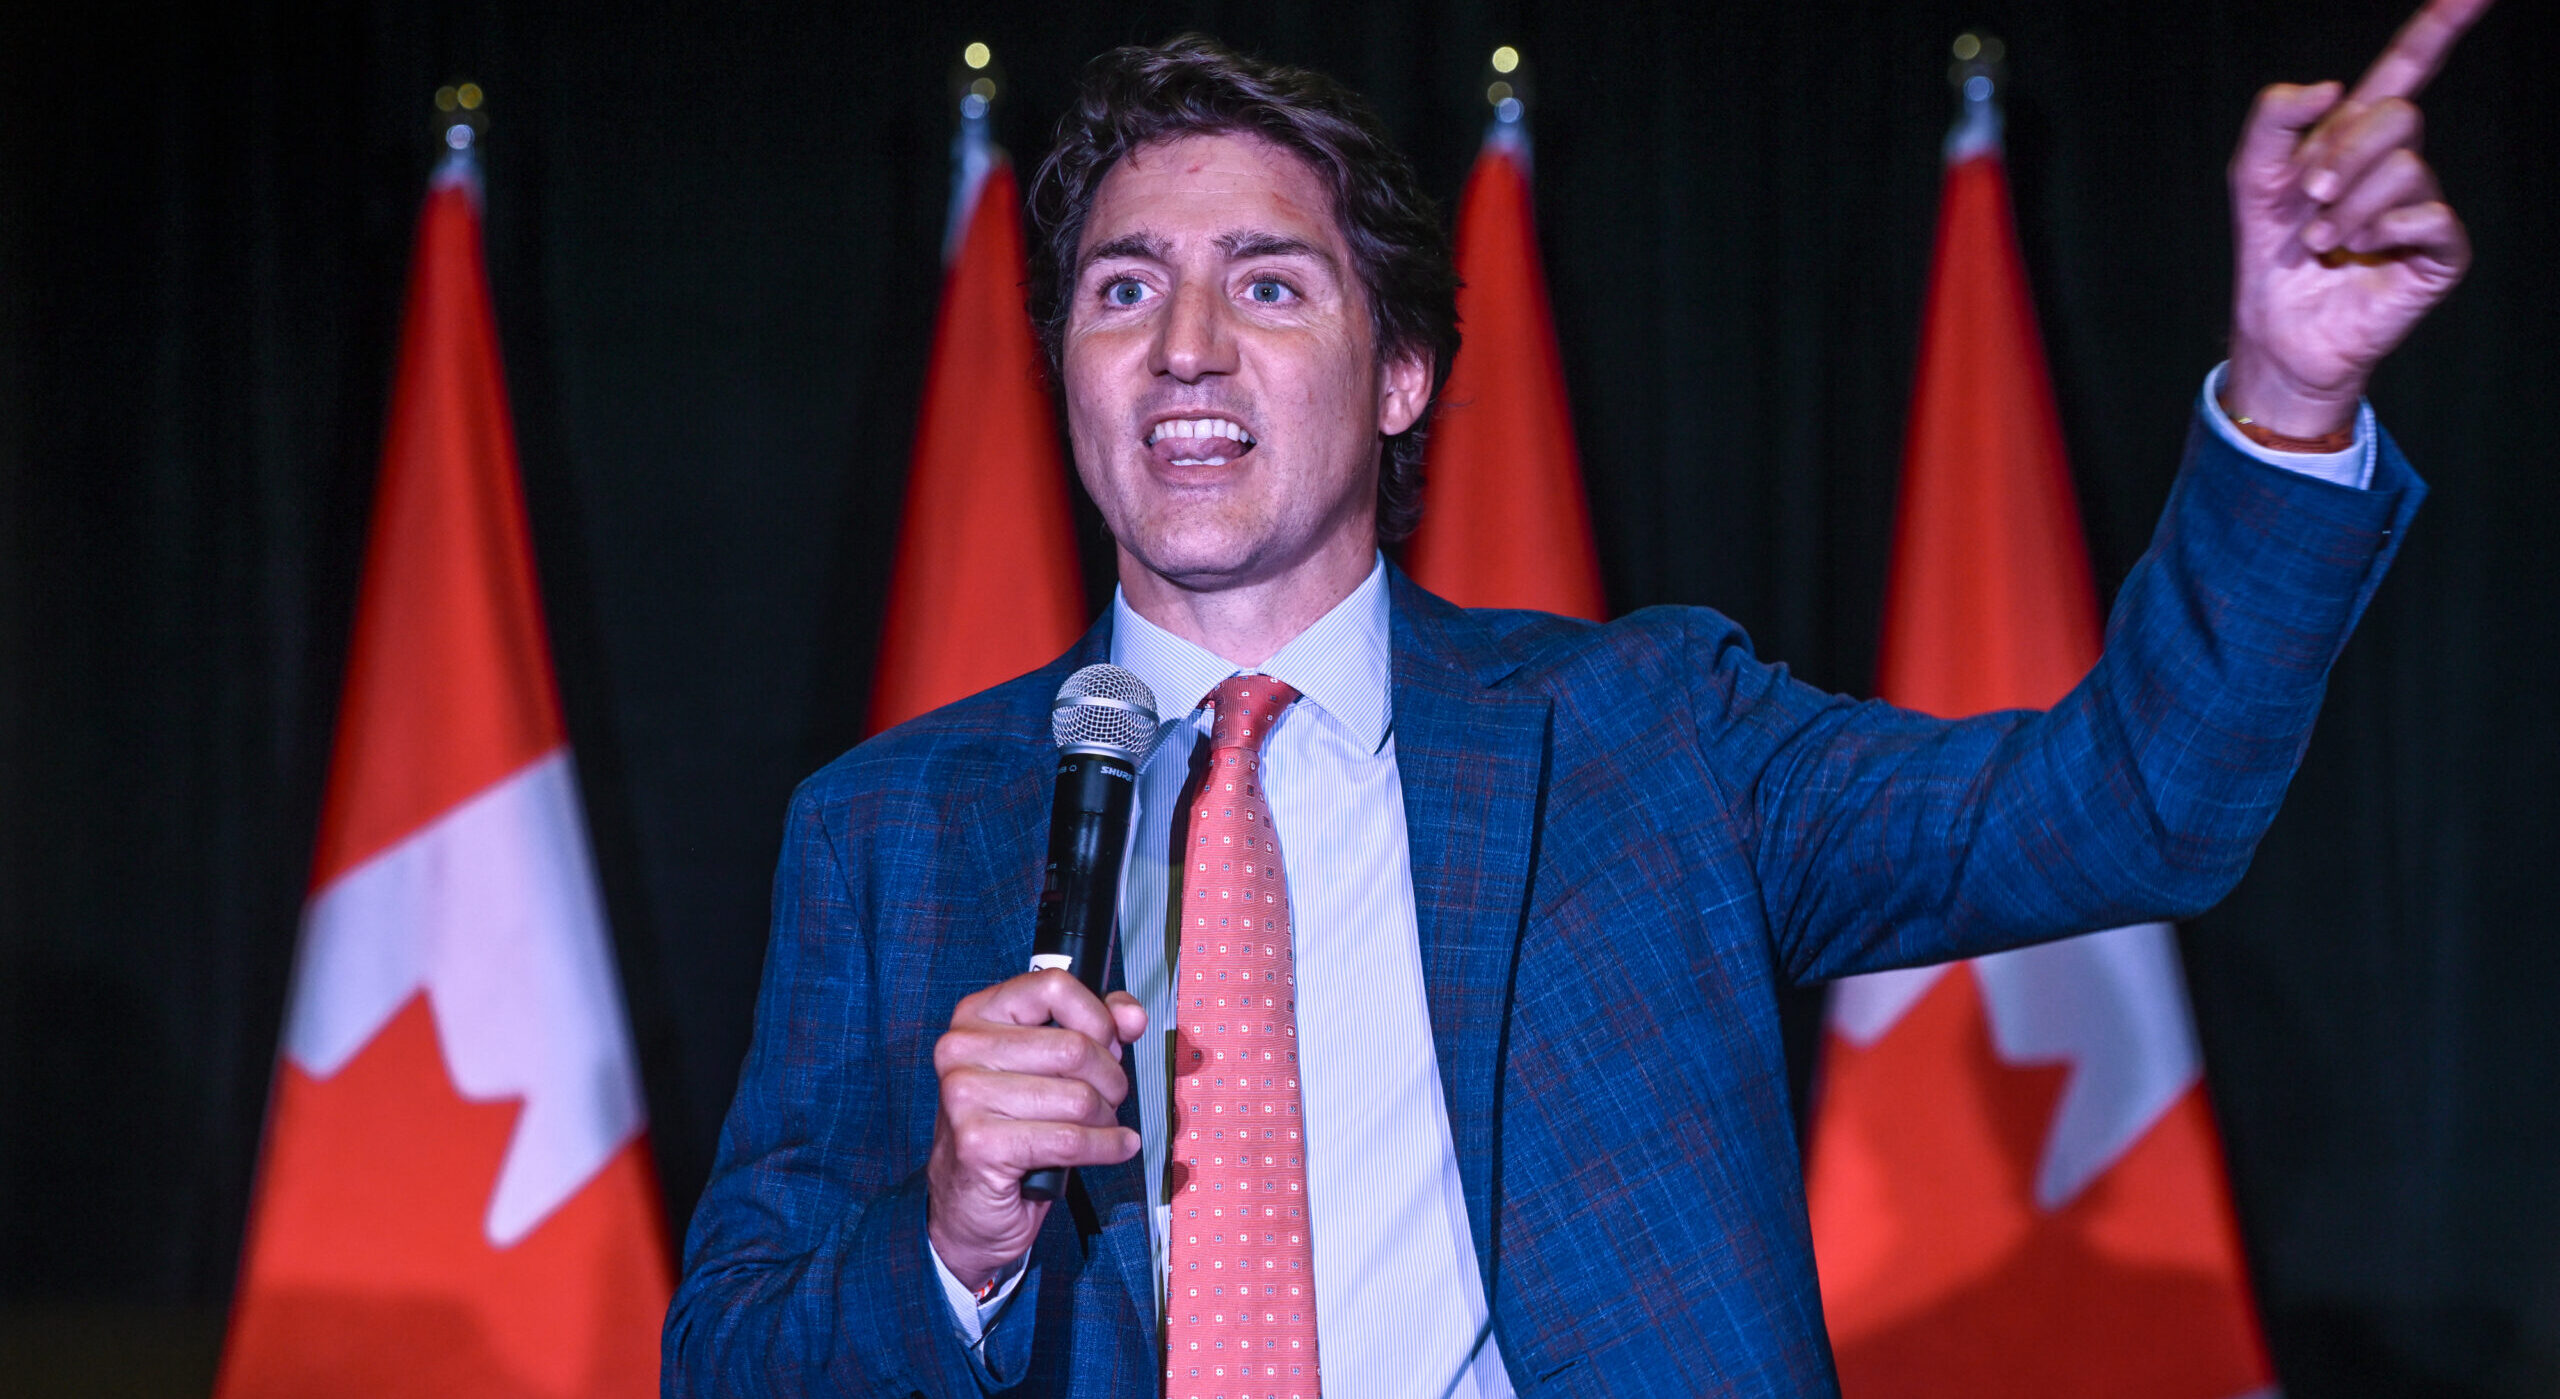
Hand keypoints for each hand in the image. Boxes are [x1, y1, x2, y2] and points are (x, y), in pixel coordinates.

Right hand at [925, 970, 1145, 1289]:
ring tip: (1102, 1127)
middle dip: (1110, 1079)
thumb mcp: (1049, 1068)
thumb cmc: (1012, 1128)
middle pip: (1075, 1047)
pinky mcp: (979, 1143)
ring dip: (1107, 1118)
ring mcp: (964, 1096)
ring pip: (1079, 1097)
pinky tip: (1116, 1147)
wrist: (969, 1205)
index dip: (1098, 1016)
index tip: (1111, 1041)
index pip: (1053, 986)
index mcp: (976, 1016)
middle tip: (1109, 1099)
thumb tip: (1131, 1016)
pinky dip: (1107, 1146)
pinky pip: (1071, 1139)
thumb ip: (1094, 1030)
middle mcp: (960, 1049)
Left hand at [2225, 0, 2490, 435]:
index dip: (2440, 25)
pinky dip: (2382, 230)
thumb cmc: (2269, 251)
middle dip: (2340, 154)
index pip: (2407, 67)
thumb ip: (2276, 117)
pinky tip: (2359, 254)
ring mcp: (2423, 204)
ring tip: (2322, 241)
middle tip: (2306, 199)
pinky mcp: (2440, 250)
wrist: (2275, 326)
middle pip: (2397, 114)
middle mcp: (2399, 162)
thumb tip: (2334, 88)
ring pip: (2407, 166)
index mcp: (2357, 136)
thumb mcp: (2252, 175)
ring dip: (2347, 206)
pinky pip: (2430, 215)